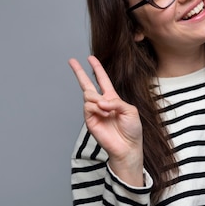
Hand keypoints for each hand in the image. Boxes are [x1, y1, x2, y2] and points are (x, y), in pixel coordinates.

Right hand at [69, 56, 143, 183]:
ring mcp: (94, 111)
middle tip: (72, 61)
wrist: (128, 147)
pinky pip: (88, 106)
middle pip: (87, 85)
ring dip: (98, 100)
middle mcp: (101, 103)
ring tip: (107, 110)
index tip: (90, 58)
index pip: (102, 80)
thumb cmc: (132, 129)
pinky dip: (97, 108)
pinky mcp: (89, 120)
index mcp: (112, 98)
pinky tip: (104, 114)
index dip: (97, 69)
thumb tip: (100, 101)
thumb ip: (116, 102)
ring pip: (89, 96)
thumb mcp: (130, 110)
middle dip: (79, 72)